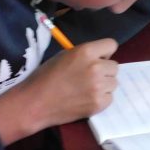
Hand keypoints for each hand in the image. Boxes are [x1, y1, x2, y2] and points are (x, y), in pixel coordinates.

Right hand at [0, 39, 118, 144]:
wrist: (35, 103)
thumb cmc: (46, 76)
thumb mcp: (64, 55)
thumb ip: (85, 54)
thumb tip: (101, 58)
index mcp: (86, 52)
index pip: (111, 45)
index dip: (105, 52)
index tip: (98, 59)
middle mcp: (96, 67)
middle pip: (114, 66)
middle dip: (104, 70)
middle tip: (89, 77)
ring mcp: (99, 87)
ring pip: (113, 83)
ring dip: (104, 85)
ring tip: (87, 89)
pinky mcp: (99, 104)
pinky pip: (109, 97)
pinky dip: (100, 99)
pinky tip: (86, 99)